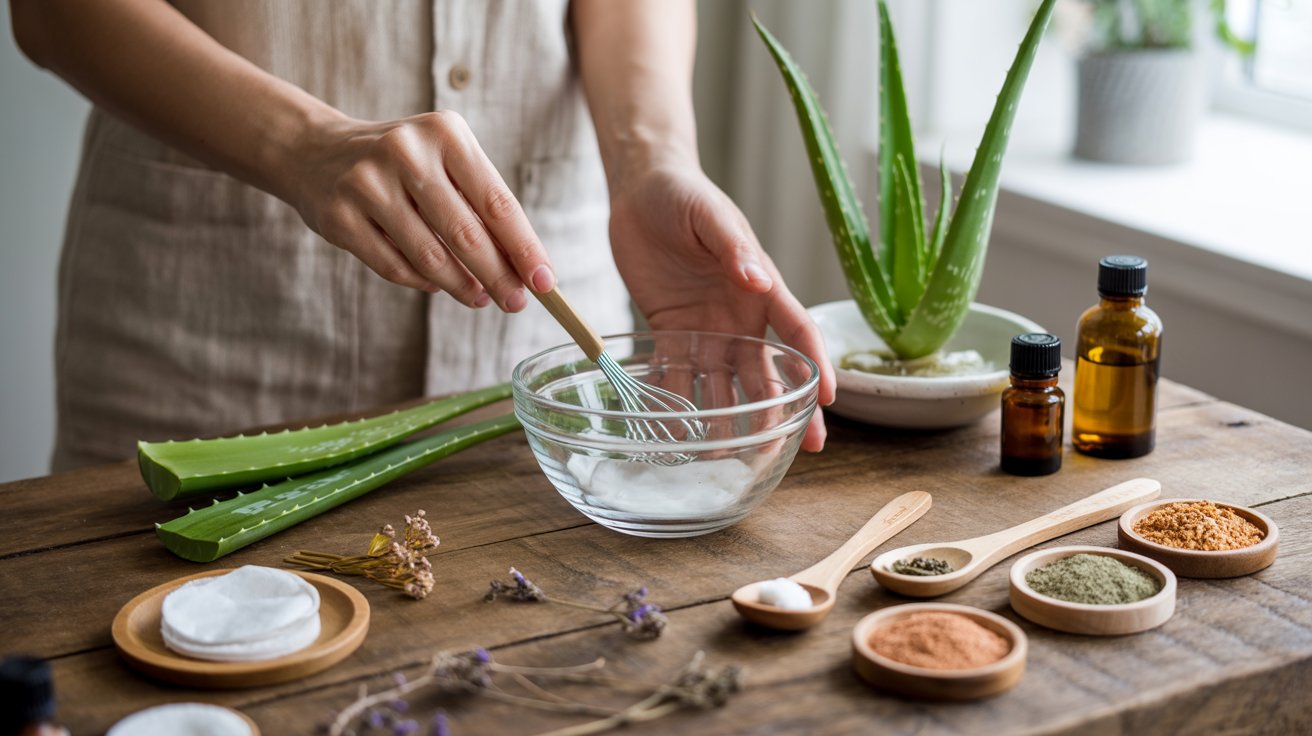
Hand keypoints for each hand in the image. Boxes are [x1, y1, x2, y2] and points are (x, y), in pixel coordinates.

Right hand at [288, 111, 555, 310]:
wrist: (316, 151)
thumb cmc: (403, 164)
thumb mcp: (445, 162)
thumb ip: (481, 208)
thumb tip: (524, 268)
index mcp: (445, 133)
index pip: (496, 202)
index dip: (524, 248)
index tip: (546, 282)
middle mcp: (406, 152)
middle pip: (465, 233)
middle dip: (498, 275)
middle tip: (516, 303)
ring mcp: (368, 184)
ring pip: (429, 256)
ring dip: (461, 285)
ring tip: (479, 298)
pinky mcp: (339, 216)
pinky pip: (394, 266)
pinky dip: (422, 282)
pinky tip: (437, 285)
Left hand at [608, 163, 836, 450]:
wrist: (641, 190)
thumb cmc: (683, 194)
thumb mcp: (710, 216)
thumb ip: (735, 248)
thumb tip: (760, 279)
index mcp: (762, 288)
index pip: (798, 333)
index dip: (816, 365)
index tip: (829, 399)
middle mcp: (740, 317)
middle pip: (768, 373)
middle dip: (780, 411)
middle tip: (788, 450)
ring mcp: (707, 329)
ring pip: (725, 384)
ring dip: (730, 420)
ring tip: (731, 458)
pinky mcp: (672, 333)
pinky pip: (678, 375)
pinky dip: (680, 404)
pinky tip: (681, 434)